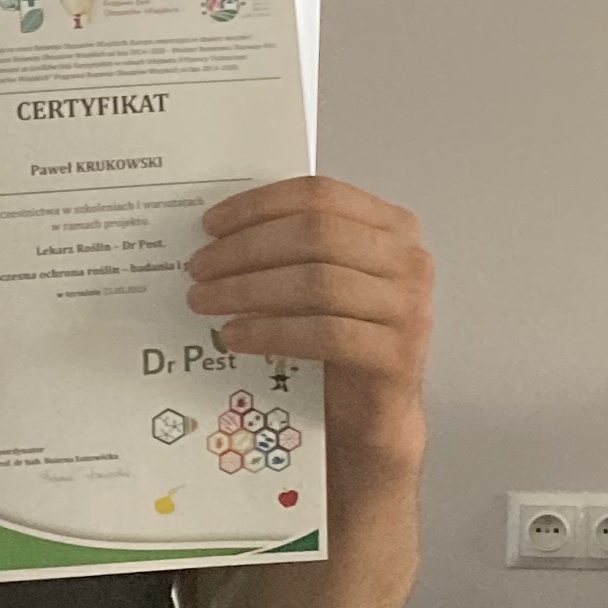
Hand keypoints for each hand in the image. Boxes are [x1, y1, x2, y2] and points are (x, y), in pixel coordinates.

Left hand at [187, 177, 431, 485]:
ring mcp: (409, 307)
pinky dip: (270, 332)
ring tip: (203, 301)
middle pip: (315, 234)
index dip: (259, 205)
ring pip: (317, 282)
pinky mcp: (397, 354)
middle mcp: (409, 259)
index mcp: (392, 226)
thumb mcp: (321, 281)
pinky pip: (324, 333)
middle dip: (245, 249)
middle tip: (197, 268)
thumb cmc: (338, 339)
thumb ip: (291, 247)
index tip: (209, 224)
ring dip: (248, 290)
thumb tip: (215, 231)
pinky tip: (233, 336)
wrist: (372, 413)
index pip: (320, 194)